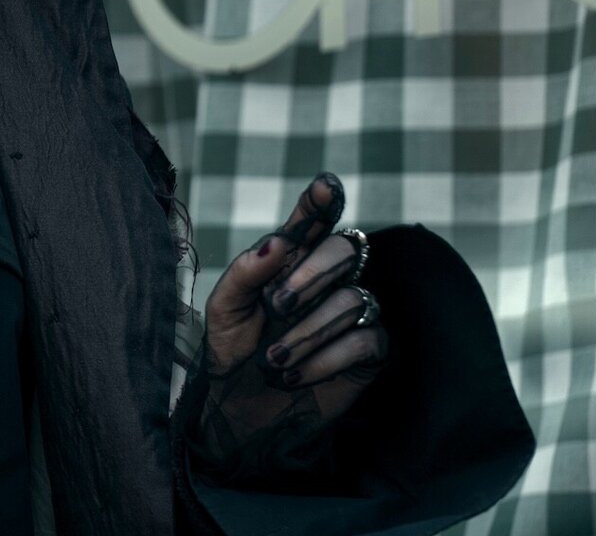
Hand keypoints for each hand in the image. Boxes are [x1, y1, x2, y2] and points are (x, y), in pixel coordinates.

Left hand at [185, 173, 389, 482]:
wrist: (242, 409)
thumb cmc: (233, 350)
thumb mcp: (225, 309)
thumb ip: (246, 271)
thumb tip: (277, 241)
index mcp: (291, 260)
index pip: (312, 222)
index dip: (322, 202)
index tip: (325, 186)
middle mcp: (328, 279)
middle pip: (346, 248)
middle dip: (311, 275)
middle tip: (276, 306)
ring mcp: (354, 312)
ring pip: (353, 298)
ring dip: (307, 332)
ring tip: (272, 360)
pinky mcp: (370, 351)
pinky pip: (365, 340)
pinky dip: (324, 359)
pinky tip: (294, 374)